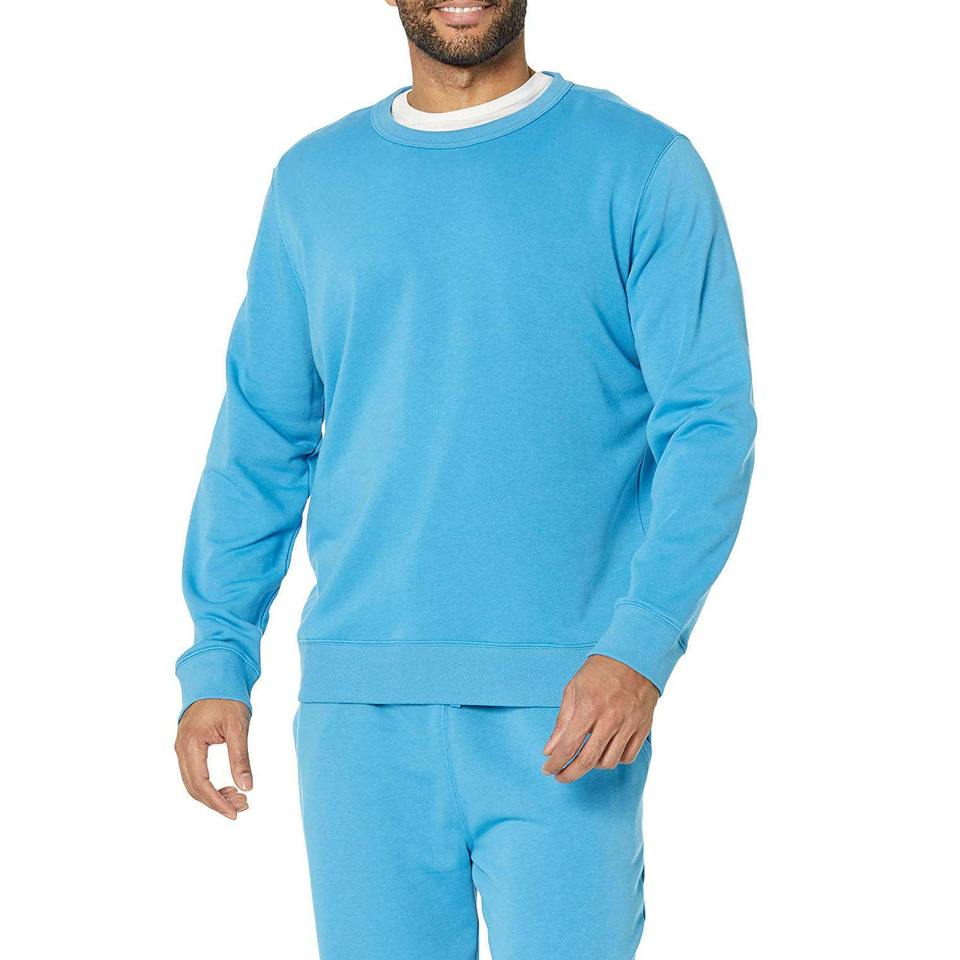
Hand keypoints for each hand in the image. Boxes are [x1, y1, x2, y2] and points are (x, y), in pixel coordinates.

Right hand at [175, 698, 251, 818]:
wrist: (216, 677)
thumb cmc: (227, 698)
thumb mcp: (238, 727)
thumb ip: (240, 757)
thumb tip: (247, 787)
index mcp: (191, 743)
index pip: (200, 783)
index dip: (216, 802)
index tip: (234, 813)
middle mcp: (181, 748)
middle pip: (194, 787)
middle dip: (217, 801)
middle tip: (242, 806)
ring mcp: (182, 748)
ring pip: (193, 782)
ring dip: (214, 795)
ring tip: (239, 799)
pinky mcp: (188, 747)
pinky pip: (195, 773)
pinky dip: (210, 785)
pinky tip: (228, 788)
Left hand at [542, 654, 658, 782]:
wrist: (634, 658)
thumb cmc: (599, 671)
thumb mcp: (573, 690)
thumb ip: (562, 722)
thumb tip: (549, 749)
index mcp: (589, 707)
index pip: (568, 746)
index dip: (555, 763)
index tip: (547, 769)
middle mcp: (610, 719)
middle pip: (588, 761)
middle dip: (570, 774)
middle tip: (560, 777)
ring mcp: (628, 725)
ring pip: (609, 762)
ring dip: (592, 766)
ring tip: (584, 758)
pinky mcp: (642, 728)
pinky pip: (628, 757)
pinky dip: (615, 760)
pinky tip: (605, 752)